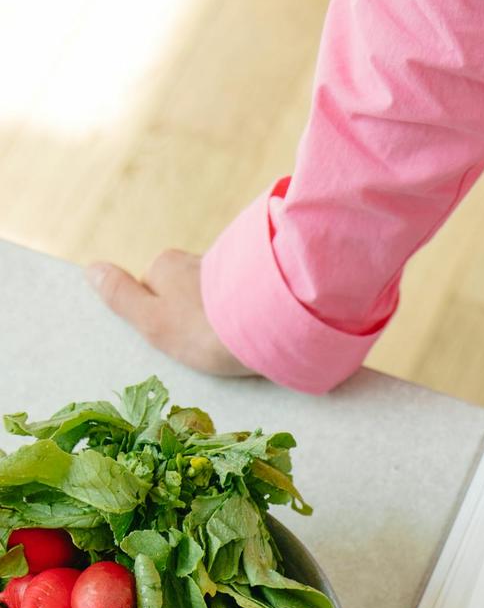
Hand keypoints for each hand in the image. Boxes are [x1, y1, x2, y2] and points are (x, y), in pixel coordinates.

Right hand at [85, 250, 249, 378]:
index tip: (178, 342)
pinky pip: (241, 301)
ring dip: (219, 317)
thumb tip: (91, 269)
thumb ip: (122, 297)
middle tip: (205, 347)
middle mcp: (195, 261)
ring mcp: (229, 269)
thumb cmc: (203, 328)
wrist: (269, 323)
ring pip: (213, 298)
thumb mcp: (152, 321)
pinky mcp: (259, 282)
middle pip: (184, 294)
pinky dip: (242, 316)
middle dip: (191, 318)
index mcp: (165, 266)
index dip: (160, 320)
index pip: (151, 292)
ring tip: (230, 344)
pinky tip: (250, 334)